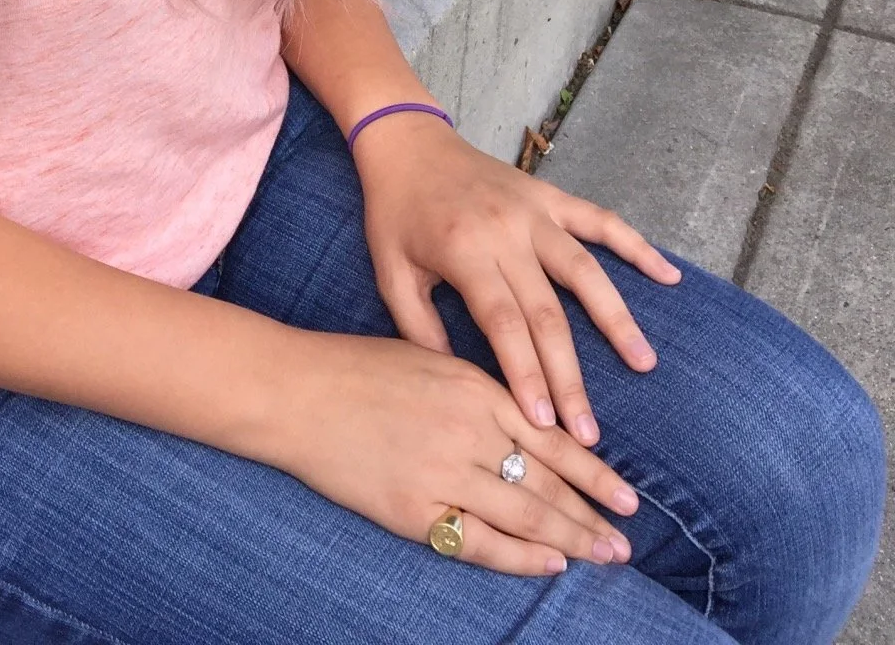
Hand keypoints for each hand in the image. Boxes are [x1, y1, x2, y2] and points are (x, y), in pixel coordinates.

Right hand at [271, 326, 640, 575]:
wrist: (297, 391)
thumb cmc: (356, 368)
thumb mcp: (428, 359)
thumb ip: (477, 391)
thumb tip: (524, 421)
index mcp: (476, 388)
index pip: (553, 439)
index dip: (595, 472)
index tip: (627, 495)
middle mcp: (469, 430)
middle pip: (548, 482)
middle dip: (593, 514)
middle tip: (627, 539)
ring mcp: (443, 472)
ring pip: (524, 514)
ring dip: (570, 539)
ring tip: (602, 556)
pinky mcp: (415, 509)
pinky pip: (480, 542)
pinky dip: (520, 558)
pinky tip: (548, 566)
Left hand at [352, 114, 680, 446]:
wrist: (406, 142)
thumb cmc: (394, 212)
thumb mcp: (390, 273)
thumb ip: (418, 328)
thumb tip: (455, 382)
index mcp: (465, 253)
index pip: (505, 325)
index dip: (527, 377)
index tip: (545, 427)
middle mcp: (506, 232)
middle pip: (548, 314)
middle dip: (569, 377)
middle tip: (589, 432)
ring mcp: (534, 211)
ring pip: (585, 270)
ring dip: (616, 319)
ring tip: (644, 363)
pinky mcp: (549, 195)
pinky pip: (601, 221)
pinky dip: (637, 246)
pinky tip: (668, 276)